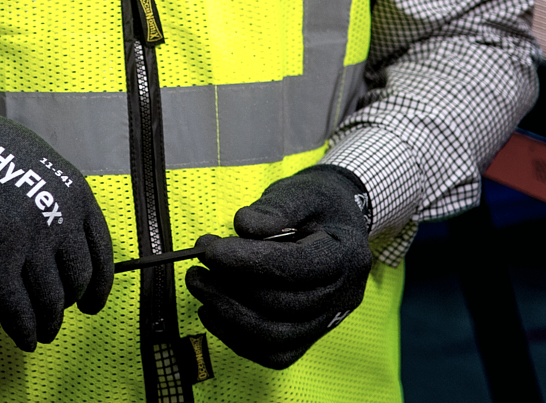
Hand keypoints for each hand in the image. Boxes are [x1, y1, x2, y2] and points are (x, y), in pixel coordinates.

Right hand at [0, 88, 112, 350]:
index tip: (93, 302)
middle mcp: (59, 223)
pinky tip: (23, 339)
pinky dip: (22, 330)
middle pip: (76, 281)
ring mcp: (28, 247)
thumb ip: (54, 202)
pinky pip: (16, 311)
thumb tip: (57, 245)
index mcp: (75, 195)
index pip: (101, 253)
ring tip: (43, 333)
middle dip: (68, 304)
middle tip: (58, 315)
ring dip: (47, 324)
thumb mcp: (40, 164)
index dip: (99, 285)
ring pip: (49, 302)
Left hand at [185, 164, 372, 369]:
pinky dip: (236, 337)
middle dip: (231, 287)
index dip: (249, 262)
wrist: (336, 223)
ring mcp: (327, 322)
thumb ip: (276, 207)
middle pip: (282, 306)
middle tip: (198, 263)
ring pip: (275, 338)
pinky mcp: (307, 338)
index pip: (295, 268)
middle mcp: (343, 296)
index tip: (211, 250)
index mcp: (347, 256)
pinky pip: (271, 352)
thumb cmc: (318, 206)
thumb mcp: (302, 192)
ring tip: (200, 284)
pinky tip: (212, 310)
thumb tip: (244, 226)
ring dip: (228, 315)